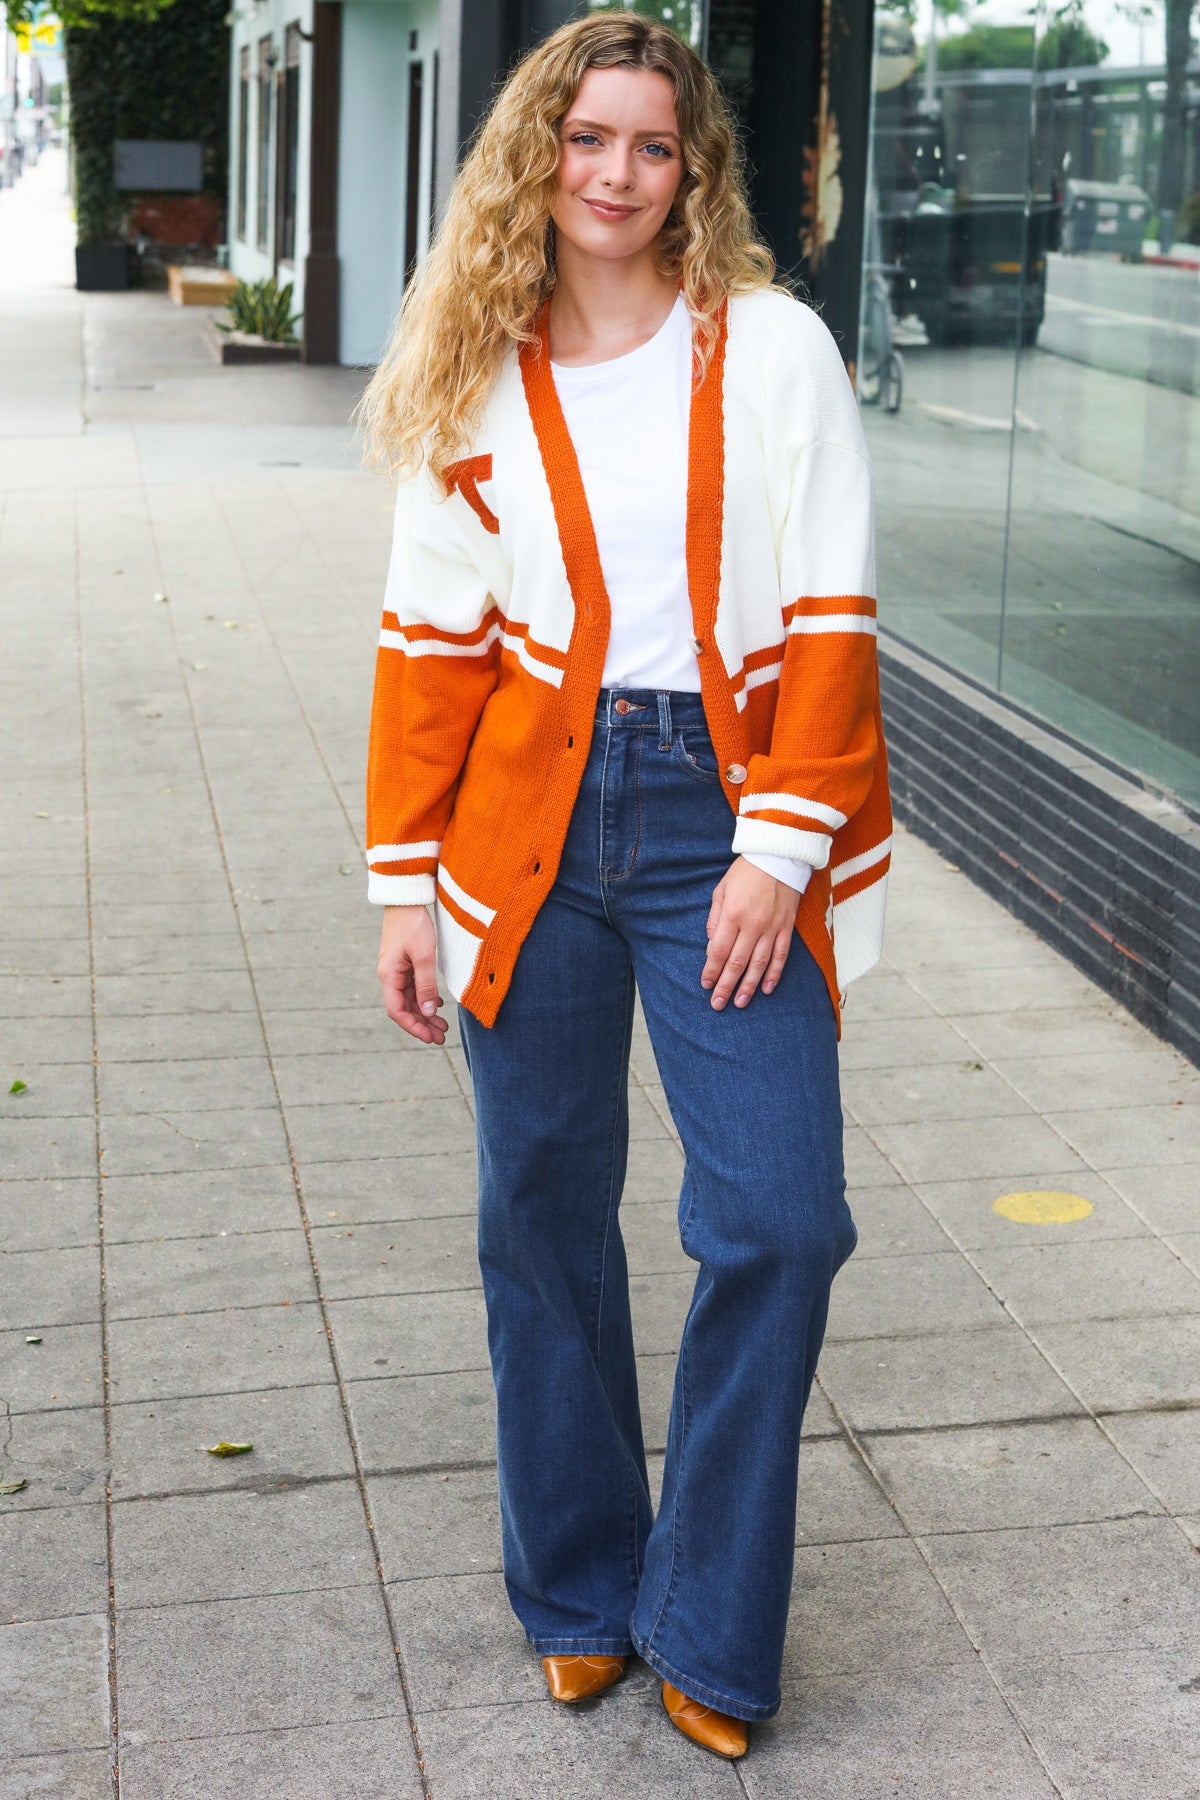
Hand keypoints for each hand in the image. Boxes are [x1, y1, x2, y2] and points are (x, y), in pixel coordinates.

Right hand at [377, 905, 447, 1043]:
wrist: (406, 899)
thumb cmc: (413, 924)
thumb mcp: (424, 956)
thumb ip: (426, 985)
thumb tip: (427, 1012)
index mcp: (389, 976)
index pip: (397, 1011)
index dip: (413, 1026)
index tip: (430, 1038)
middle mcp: (390, 975)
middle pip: (404, 1008)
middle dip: (422, 1024)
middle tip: (441, 1037)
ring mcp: (397, 969)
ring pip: (410, 999)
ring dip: (424, 1013)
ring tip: (442, 1025)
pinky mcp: (404, 962)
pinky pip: (413, 987)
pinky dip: (424, 998)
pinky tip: (437, 1005)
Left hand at [701, 857, 796, 1010]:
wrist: (778, 856)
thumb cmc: (745, 872)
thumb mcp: (720, 891)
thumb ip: (715, 919)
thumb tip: (712, 946)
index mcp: (733, 914)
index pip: (719, 951)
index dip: (712, 970)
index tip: (705, 985)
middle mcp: (752, 924)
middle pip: (737, 963)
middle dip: (726, 985)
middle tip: (718, 1004)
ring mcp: (772, 928)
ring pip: (759, 964)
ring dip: (748, 986)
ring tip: (740, 1002)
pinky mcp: (786, 927)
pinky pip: (780, 955)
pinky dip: (773, 973)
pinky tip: (766, 988)